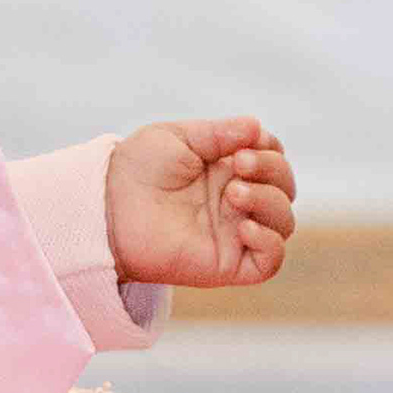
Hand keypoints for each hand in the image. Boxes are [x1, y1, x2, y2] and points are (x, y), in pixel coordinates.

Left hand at [103, 117, 294, 290]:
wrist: (107, 205)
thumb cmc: (137, 168)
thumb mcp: (179, 137)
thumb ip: (220, 133)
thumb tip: (257, 128)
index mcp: (228, 169)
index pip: (275, 159)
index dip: (270, 149)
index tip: (244, 142)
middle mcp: (236, 201)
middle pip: (285, 188)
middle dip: (272, 170)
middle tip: (239, 163)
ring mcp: (234, 233)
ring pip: (283, 222)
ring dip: (269, 201)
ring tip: (232, 192)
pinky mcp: (228, 264)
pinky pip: (271, 260)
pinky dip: (269, 241)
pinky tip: (244, 226)